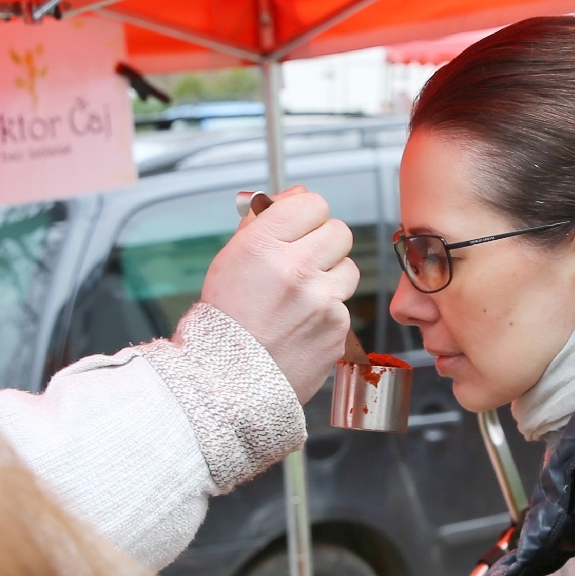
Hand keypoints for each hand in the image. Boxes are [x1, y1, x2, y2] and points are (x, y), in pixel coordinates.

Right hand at [201, 185, 358, 402]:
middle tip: (302, 264)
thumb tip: (299, 194)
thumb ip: (265, 221)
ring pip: (349, 268)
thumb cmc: (225, 321)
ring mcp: (322, 301)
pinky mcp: (338, 329)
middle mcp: (296, 269)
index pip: (313, 203)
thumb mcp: (231, 260)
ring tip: (300, 299)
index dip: (306, 217)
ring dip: (330, 278)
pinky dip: (328, 314)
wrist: (226, 382)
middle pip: (340, 231)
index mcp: (263, 245)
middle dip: (324, 244)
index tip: (297, 231)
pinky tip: (301, 326)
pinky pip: (344, 306)